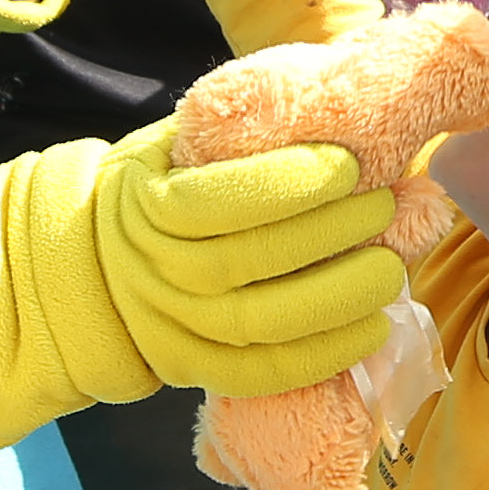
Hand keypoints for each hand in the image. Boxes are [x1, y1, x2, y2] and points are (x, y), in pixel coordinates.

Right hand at [96, 124, 405, 392]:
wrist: (96, 271)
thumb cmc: (159, 192)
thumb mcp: (173, 149)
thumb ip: (231, 136)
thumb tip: (330, 115)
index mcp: (148, 207)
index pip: (223, 198)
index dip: (293, 183)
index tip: (350, 164)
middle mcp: (158, 272)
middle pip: (251, 260)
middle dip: (332, 233)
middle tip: (385, 207)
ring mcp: (174, 329)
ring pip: (265, 323)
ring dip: (340, 296)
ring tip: (392, 269)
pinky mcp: (196, 371)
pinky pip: (264, 374)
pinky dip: (325, 355)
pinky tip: (373, 328)